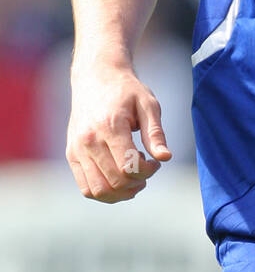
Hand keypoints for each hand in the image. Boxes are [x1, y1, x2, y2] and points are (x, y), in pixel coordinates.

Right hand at [66, 67, 171, 203]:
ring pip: (98, 191)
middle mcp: (89, 140)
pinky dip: (104, 193)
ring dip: (121, 193)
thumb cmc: (126, 90)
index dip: (148, 171)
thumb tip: (165, 158)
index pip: (129, 166)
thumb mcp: (148, 104)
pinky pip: (85, 187)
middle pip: (115, 181)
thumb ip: (155, 133)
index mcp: (110, 126)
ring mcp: (77, 150)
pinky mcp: (71, 155)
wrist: (95, 77)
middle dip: (138, 182)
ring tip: (134, 178)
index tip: (156, 161)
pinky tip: (119, 179)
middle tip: (147, 168)